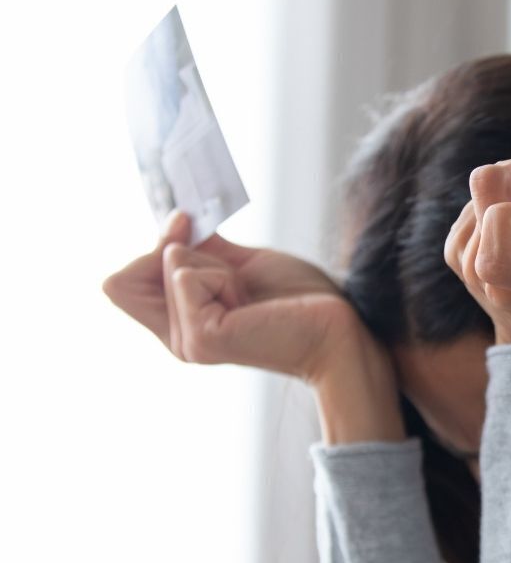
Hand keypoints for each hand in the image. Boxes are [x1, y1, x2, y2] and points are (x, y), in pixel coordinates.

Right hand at [103, 212, 404, 442]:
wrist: (338, 325)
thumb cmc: (300, 300)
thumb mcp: (239, 265)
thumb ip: (202, 250)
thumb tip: (175, 219)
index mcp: (182, 326)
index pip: (120, 283)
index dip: (153, 247)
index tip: (190, 227)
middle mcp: (178, 341)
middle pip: (128, 276)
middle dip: (181, 251)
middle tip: (230, 272)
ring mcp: (187, 343)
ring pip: (168, 266)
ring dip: (214, 264)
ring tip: (248, 293)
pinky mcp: (203, 338)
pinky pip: (186, 276)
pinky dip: (221, 273)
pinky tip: (248, 299)